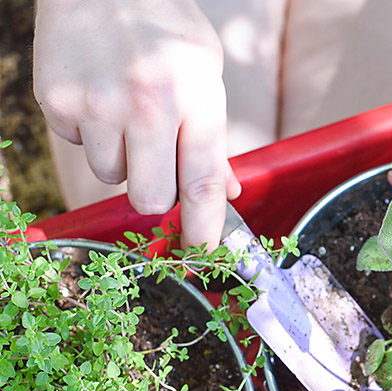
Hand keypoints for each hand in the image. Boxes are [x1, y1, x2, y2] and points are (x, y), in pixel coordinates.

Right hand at [33, 0, 240, 248]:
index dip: (204, 227)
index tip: (204, 251)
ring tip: (126, 111)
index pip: (202, 182)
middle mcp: (146, 105)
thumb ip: (214, 136)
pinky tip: (98, 95)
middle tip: (157, 165)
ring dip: (122, 160)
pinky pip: (80, 148)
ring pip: (111, 177)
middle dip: (155, 195)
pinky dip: (91, 134)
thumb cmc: (164, 28)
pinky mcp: (56, 101)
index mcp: (194, 97)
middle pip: (149, 197)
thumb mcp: (206, 72)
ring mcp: (96, 104)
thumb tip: (226, 192)